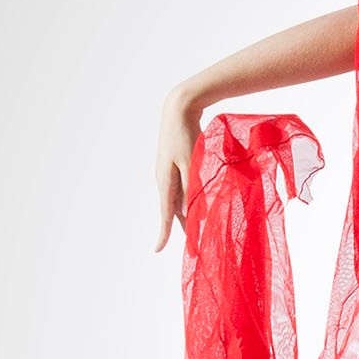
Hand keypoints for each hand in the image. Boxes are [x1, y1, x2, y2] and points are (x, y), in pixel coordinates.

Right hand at [153, 88, 203, 251]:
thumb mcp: (192, 164)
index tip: (157, 249)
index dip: (163, 233)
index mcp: (165, 182)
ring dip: (190, 215)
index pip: (165, 214)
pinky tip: (200, 205)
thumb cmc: (187, 136)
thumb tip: (190, 211)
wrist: (179, 109)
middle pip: (174, 211)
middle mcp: (164, 180)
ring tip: (202, 232)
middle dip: (185, 229)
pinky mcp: (176, 166)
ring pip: (180, 200)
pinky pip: (183, 189)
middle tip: (196, 248)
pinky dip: (191, 200)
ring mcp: (169, 173)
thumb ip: (192, 188)